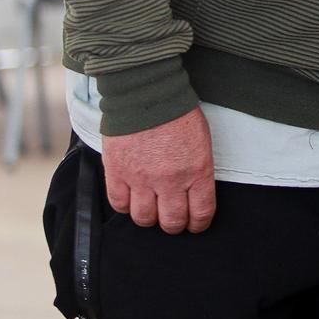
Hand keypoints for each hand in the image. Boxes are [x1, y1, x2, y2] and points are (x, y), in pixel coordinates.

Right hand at [102, 107, 216, 234]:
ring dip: (149, 218)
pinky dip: (126, 206)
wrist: (147, 93)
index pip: (201, 213)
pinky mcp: (117, 173)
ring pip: (144, 219)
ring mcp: (141, 179)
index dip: (198, 224)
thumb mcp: (201, 142)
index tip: (195, 224)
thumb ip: (198, 170)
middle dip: (174, 225)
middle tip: (173, 218)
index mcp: (197, 170)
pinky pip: (119, 204)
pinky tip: (132, 198)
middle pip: (171, 222)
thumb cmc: (178, 113)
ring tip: (151, 208)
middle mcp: (170, 180)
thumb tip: (194, 192)